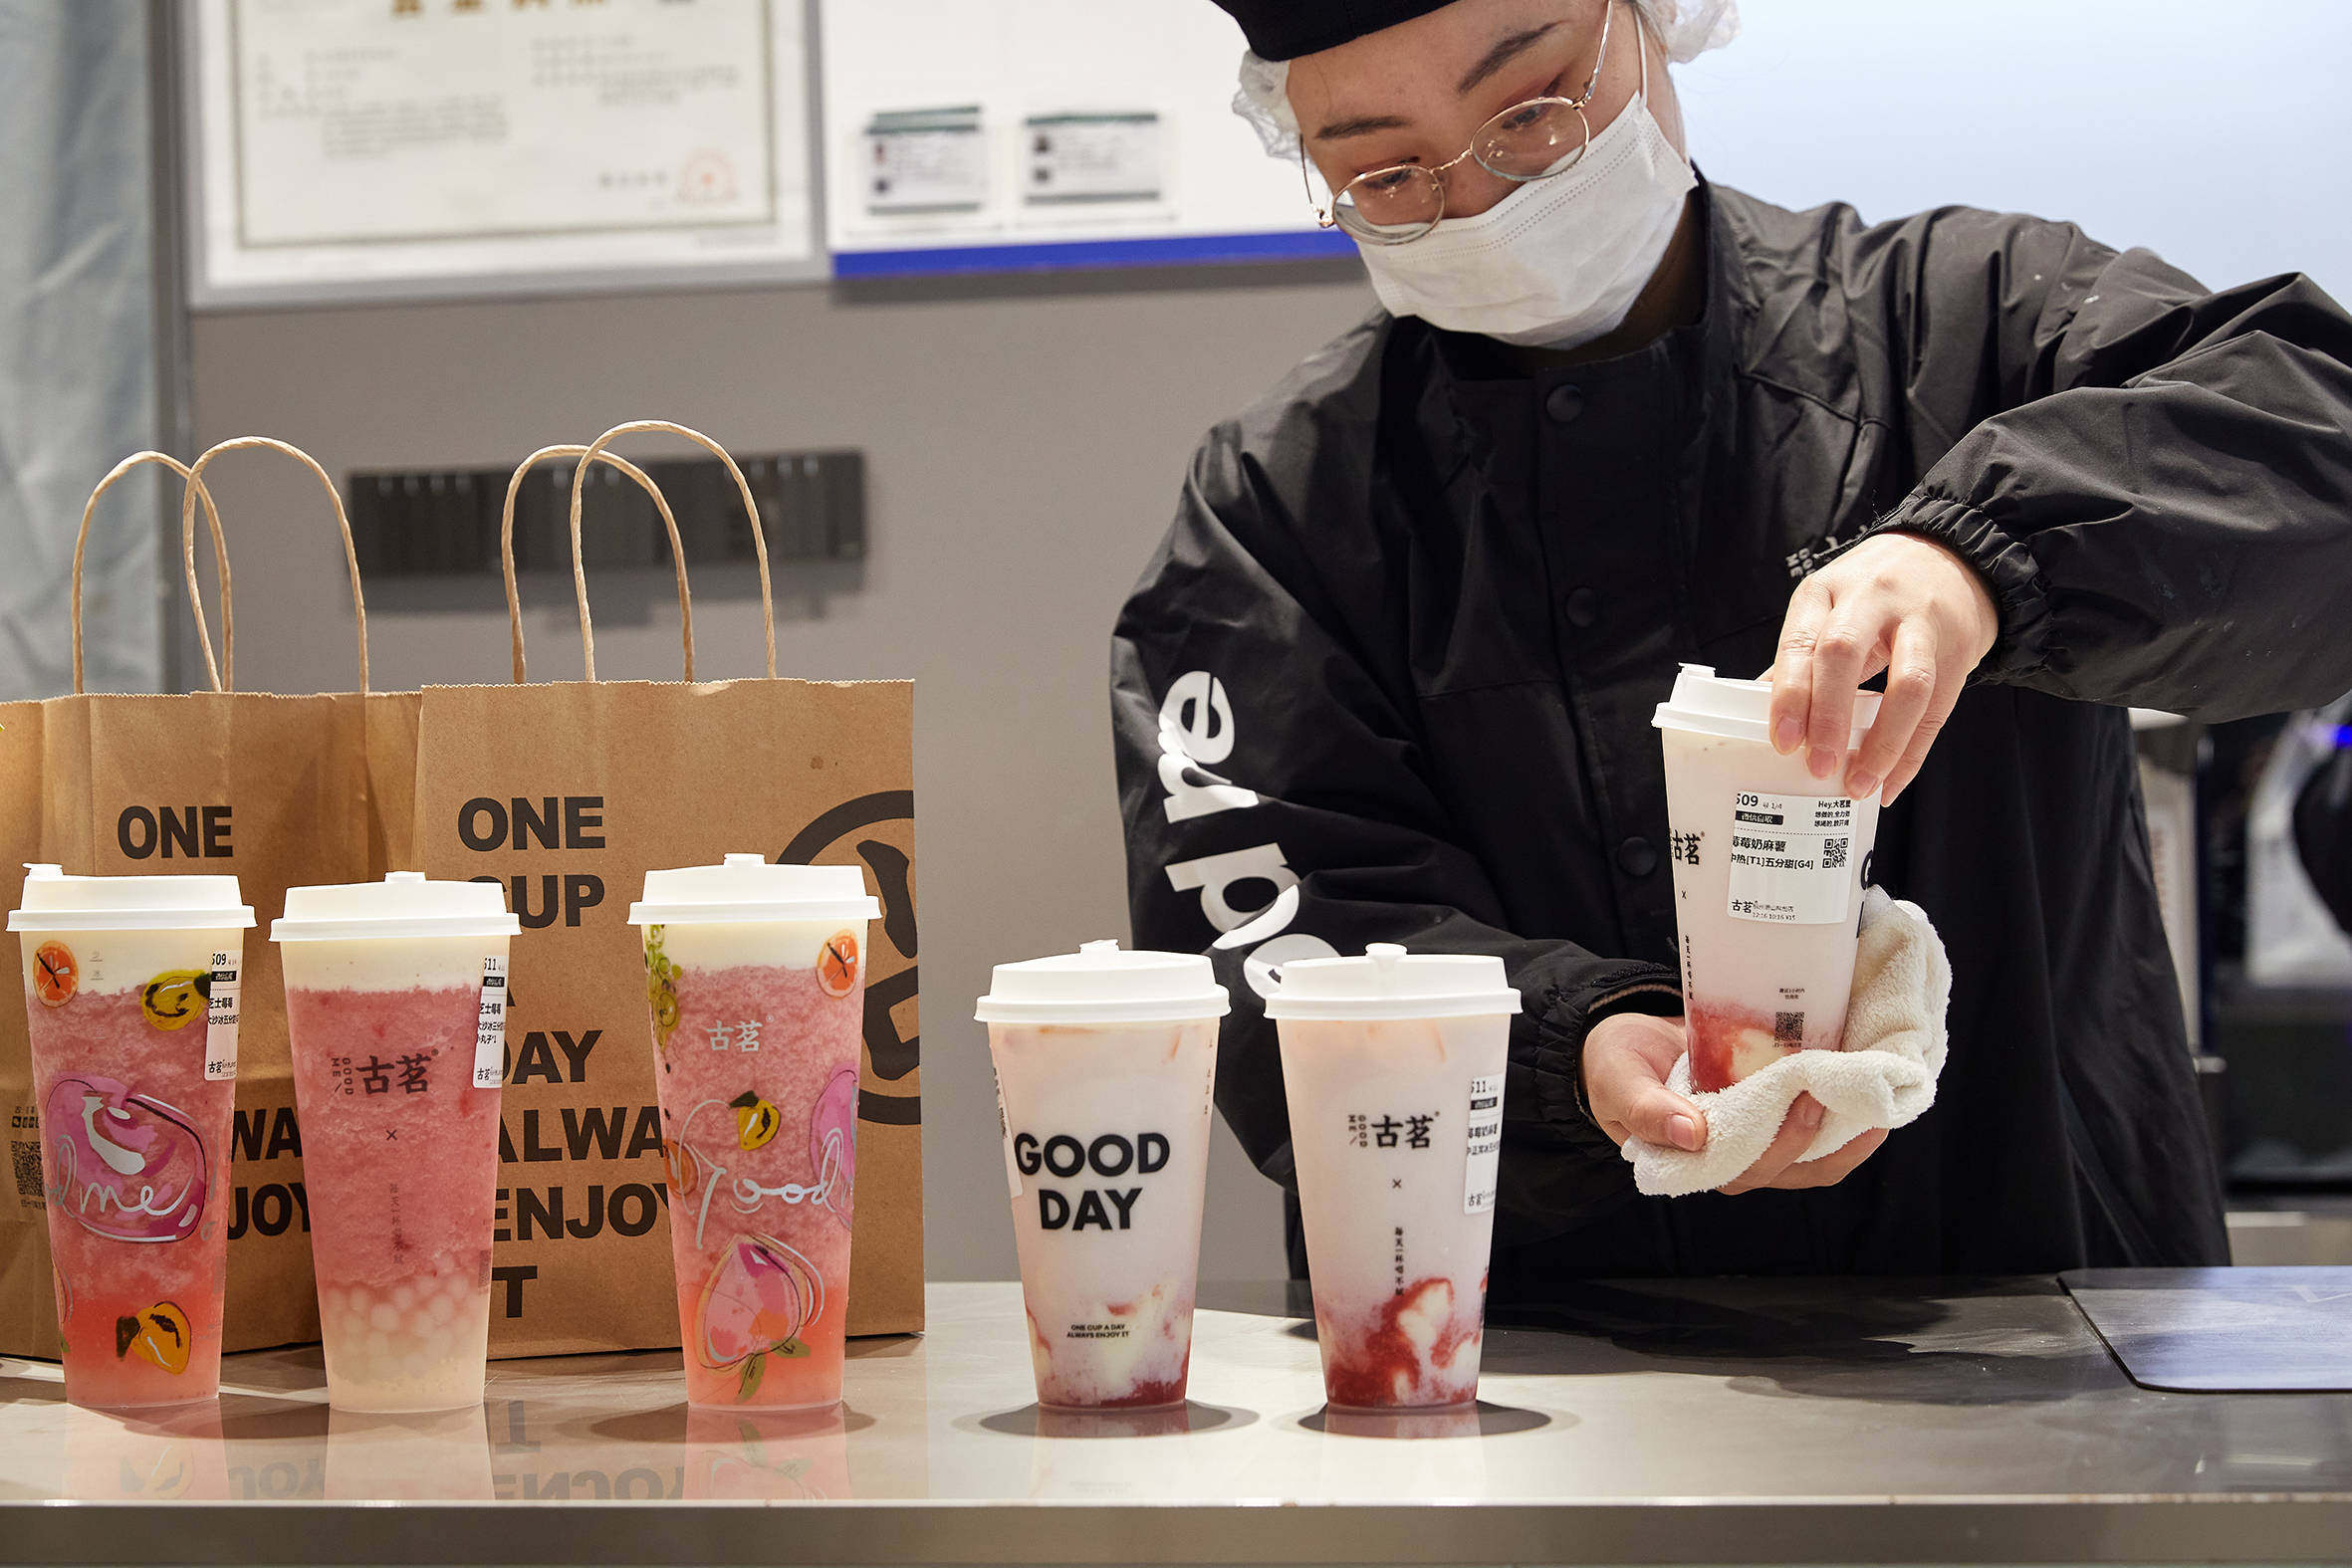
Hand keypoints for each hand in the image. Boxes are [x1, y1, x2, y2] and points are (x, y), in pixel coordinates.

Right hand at [1582, 1014, 1889, 1192]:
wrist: (1627, 1043)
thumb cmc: (1618, 1066)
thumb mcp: (1618, 1081)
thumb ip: (1645, 1109)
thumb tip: (1693, 1136)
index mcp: (1694, 1163)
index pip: (1749, 1167)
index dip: (1785, 1140)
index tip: (1806, 1096)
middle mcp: (1732, 1163)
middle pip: (1791, 1167)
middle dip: (1823, 1130)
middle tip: (1842, 1082)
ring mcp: (1757, 1146)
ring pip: (1815, 1161)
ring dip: (1849, 1135)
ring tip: (1875, 1096)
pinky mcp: (1774, 1124)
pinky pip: (1820, 1140)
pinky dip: (1847, 1124)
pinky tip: (1867, 1094)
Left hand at [1767, 532, 1997, 805]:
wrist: (1949, 557)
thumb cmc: (1872, 593)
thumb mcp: (1828, 606)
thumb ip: (1799, 655)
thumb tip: (1756, 710)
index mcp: (1826, 591)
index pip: (1801, 642)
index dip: (1790, 695)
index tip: (1784, 741)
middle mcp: (1872, 599)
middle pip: (1846, 654)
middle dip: (1829, 717)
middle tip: (1819, 766)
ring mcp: (1921, 621)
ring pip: (1907, 683)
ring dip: (1882, 743)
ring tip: (1860, 784)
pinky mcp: (1958, 648)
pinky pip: (1938, 708)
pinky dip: (1912, 753)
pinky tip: (1891, 782)